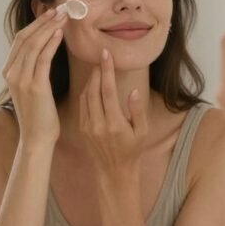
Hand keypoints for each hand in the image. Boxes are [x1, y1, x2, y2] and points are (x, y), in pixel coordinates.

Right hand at [2, 8, 66, 146]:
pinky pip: (42, 58)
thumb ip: (33, 69)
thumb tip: (44, 50)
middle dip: (42, 21)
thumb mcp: (32, 88)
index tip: (50, 13)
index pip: (20, 40)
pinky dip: (51, 43)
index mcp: (9, 72)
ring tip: (63, 16)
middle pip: (25, 38)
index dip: (35, 24)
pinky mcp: (34, 86)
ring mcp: (21, 79)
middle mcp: (11, 73)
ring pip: (33, 45)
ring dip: (49, 27)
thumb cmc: (39, 115)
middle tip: (59, 9)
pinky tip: (60, 33)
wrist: (37, 138)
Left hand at [79, 49, 147, 176]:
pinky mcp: (82, 129)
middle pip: (93, 90)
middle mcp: (98, 124)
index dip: (106, 70)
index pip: (107, 91)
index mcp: (114, 123)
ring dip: (90, 81)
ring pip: (85, 96)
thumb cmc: (133, 150)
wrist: (114, 171)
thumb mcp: (142, 131)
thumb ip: (138, 110)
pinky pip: (82, 105)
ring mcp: (87, 127)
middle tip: (101, 58)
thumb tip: (133, 91)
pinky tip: (92, 85)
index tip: (105, 54)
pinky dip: (86, 92)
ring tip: (97, 69)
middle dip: (96, 72)